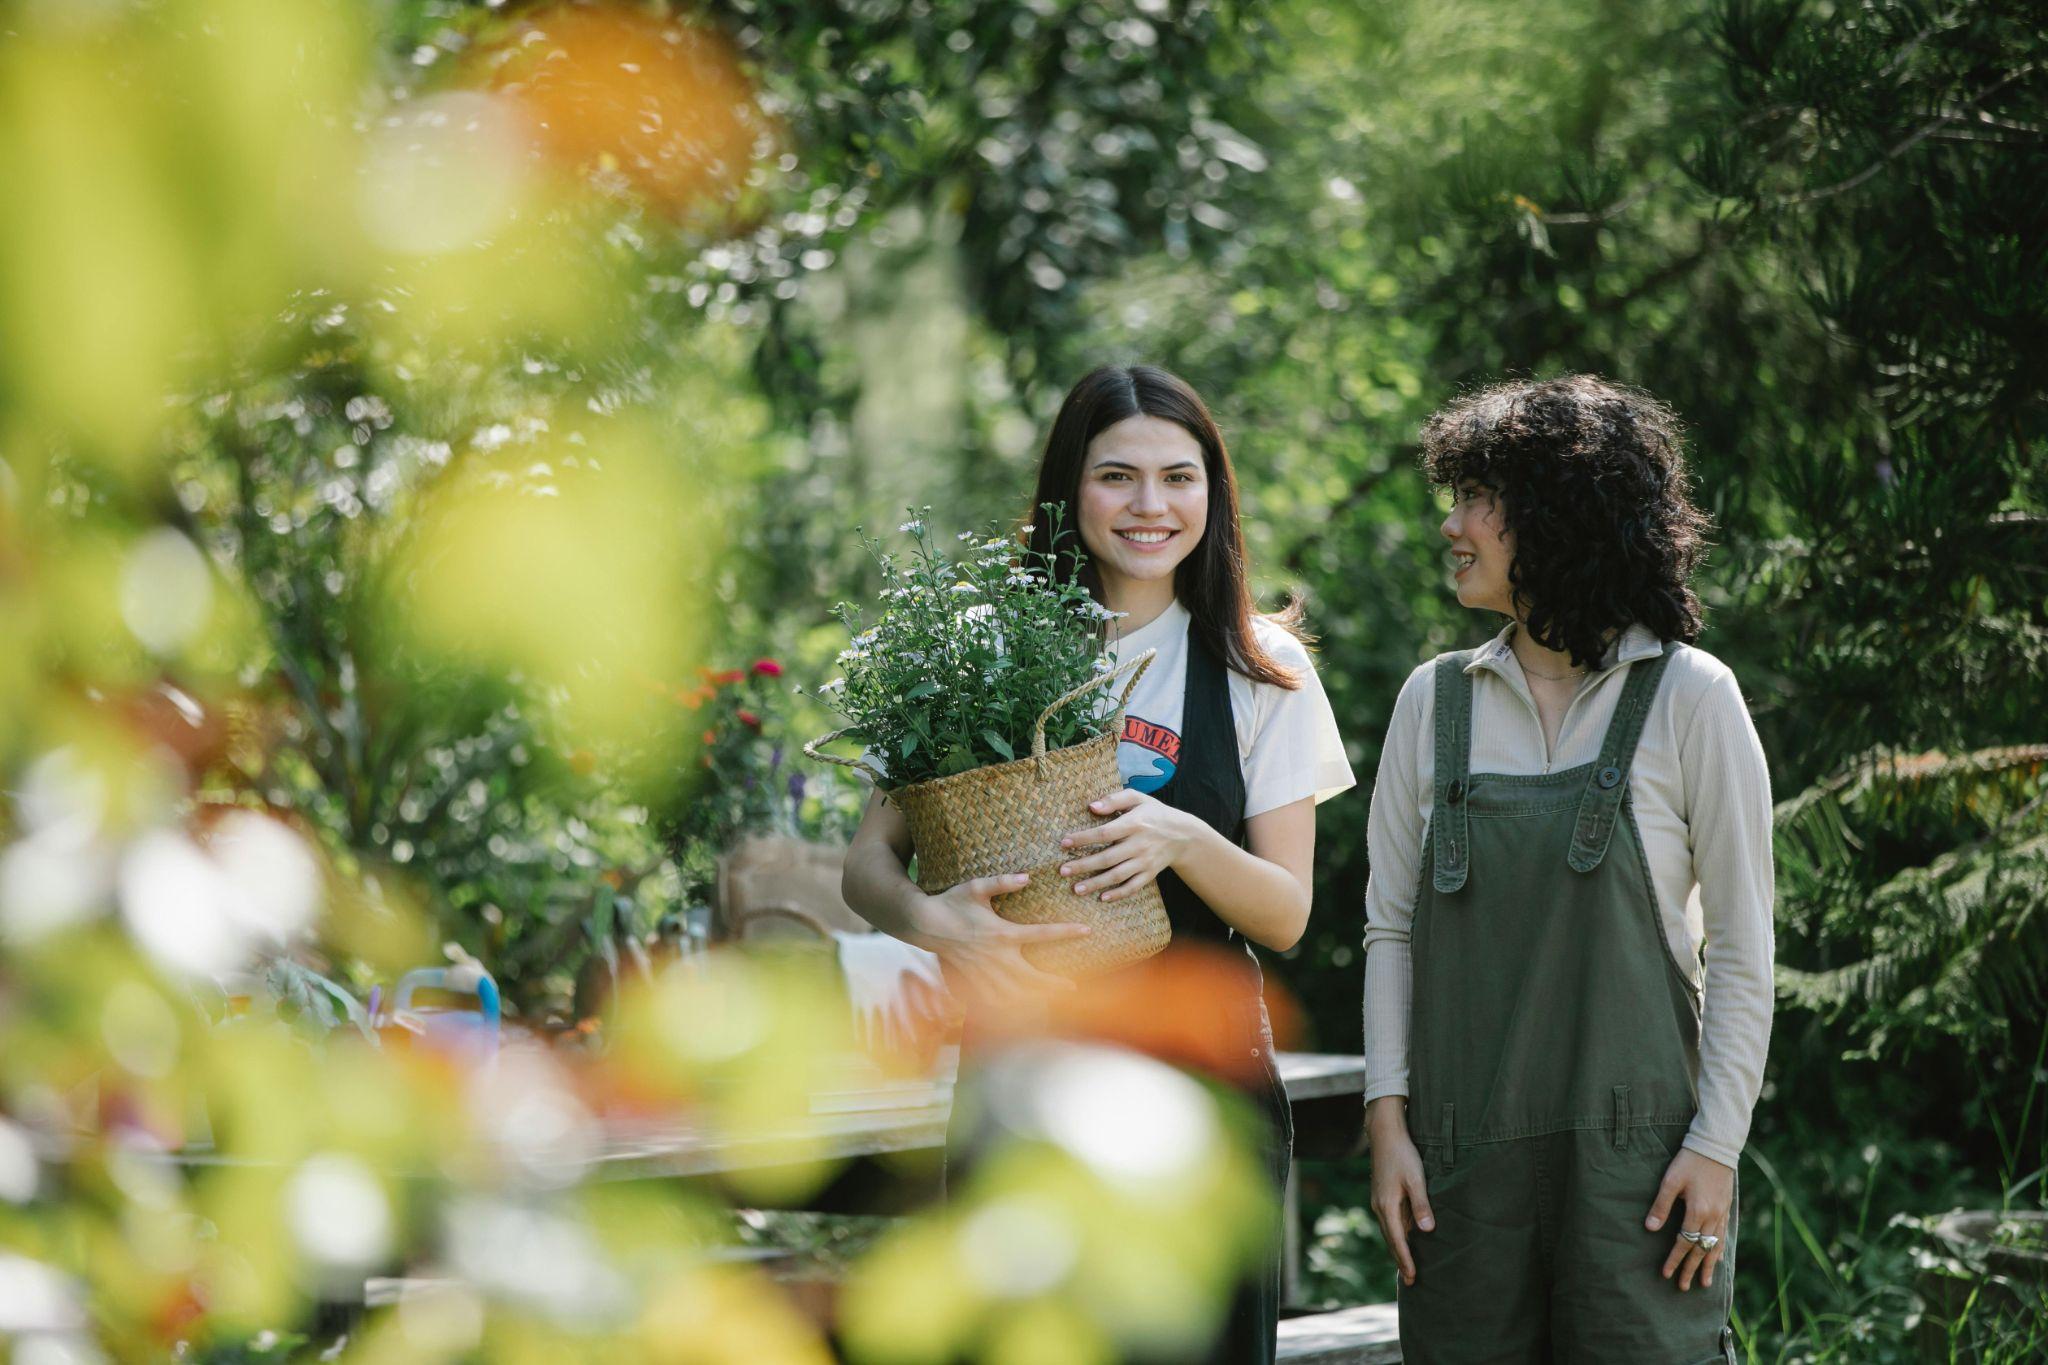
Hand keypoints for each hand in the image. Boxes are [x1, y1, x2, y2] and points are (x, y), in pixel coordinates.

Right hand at [907, 872, 1089, 1009]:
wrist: (922, 923)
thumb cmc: (951, 902)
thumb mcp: (977, 887)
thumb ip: (1003, 882)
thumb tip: (1027, 876)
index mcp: (1003, 933)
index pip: (1043, 933)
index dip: (1067, 932)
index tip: (1087, 930)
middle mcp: (997, 957)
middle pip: (1033, 976)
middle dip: (1054, 983)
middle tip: (1074, 987)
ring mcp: (984, 972)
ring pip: (1015, 992)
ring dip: (1035, 997)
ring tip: (1052, 1001)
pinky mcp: (972, 979)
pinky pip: (993, 998)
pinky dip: (1007, 1006)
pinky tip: (1019, 1009)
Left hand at [1057, 788, 1197, 901]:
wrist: (1183, 834)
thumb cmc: (1154, 813)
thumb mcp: (1138, 798)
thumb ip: (1114, 799)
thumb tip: (1091, 806)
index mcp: (1134, 823)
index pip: (1105, 833)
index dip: (1084, 838)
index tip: (1064, 843)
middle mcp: (1139, 844)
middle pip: (1107, 858)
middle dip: (1083, 866)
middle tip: (1063, 871)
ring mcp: (1145, 861)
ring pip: (1117, 875)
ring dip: (1096, 884)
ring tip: (1076, 889)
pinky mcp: (1150, 874)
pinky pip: (1133, 886)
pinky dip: (1118, 894)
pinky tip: (1102, 898)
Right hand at [1366, 1096, 1433, 1286]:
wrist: (1384, 1133)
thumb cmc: (1402, 1154)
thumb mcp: (1416, 1179)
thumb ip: (1421, 1205)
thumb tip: (1426, 1231)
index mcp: (1387, 1206)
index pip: (1398, 1240)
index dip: (1406, 1260)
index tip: (1412, 1278)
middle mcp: (1380, 1207)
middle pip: (1391, 1240)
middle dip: (1400, 1260)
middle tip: (1410, 1281)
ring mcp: (1379, 1201)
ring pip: (1390, 1231)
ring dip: (1398, 1248)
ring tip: (1407, 1265)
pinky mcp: (1382, 1195)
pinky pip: (1390, 1221)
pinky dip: (1397, 1235)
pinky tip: (1405, 1238)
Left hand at [1646, 1147, 1734, 1290]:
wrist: (1715, 1147)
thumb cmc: (1689, 1161)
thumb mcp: (1670, 1181)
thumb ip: (1661, 1206)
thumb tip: (1650, 1229)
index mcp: (1697, 1211)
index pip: (1684, 1242)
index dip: (1675, 1259)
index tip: (1666, 1274)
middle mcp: (1712, 1217)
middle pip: (1701, 1249)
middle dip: (1691, 1269)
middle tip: (1683, 1287)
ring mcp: (1721, 1214)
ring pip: (1714, 1246)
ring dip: (1708, 1265)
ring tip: (1705, 1283)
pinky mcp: (1726, 1208)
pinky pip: (1723, 1236)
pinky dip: (1719, 1250)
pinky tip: (1718, 1259)